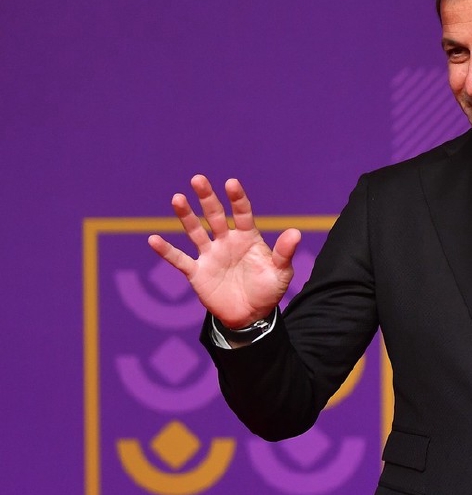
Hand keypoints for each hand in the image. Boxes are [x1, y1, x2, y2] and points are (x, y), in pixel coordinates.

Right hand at [148, 174, 300, 327]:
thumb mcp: (281, 272)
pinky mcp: (197, 272)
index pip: (243, 213)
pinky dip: (166, 251)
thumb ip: (284, 253)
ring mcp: (210, 255)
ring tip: (177, 198)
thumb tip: (296, 232)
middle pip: (215, 216)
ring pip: (195, 231)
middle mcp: (227, 242)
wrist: (251, 315)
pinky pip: (179, 260)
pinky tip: (153, 239)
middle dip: (207, 198)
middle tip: (198, 179)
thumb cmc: (268, 290)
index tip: (231, 183)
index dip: (237, 199)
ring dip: (186, 216)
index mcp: (248, 238)